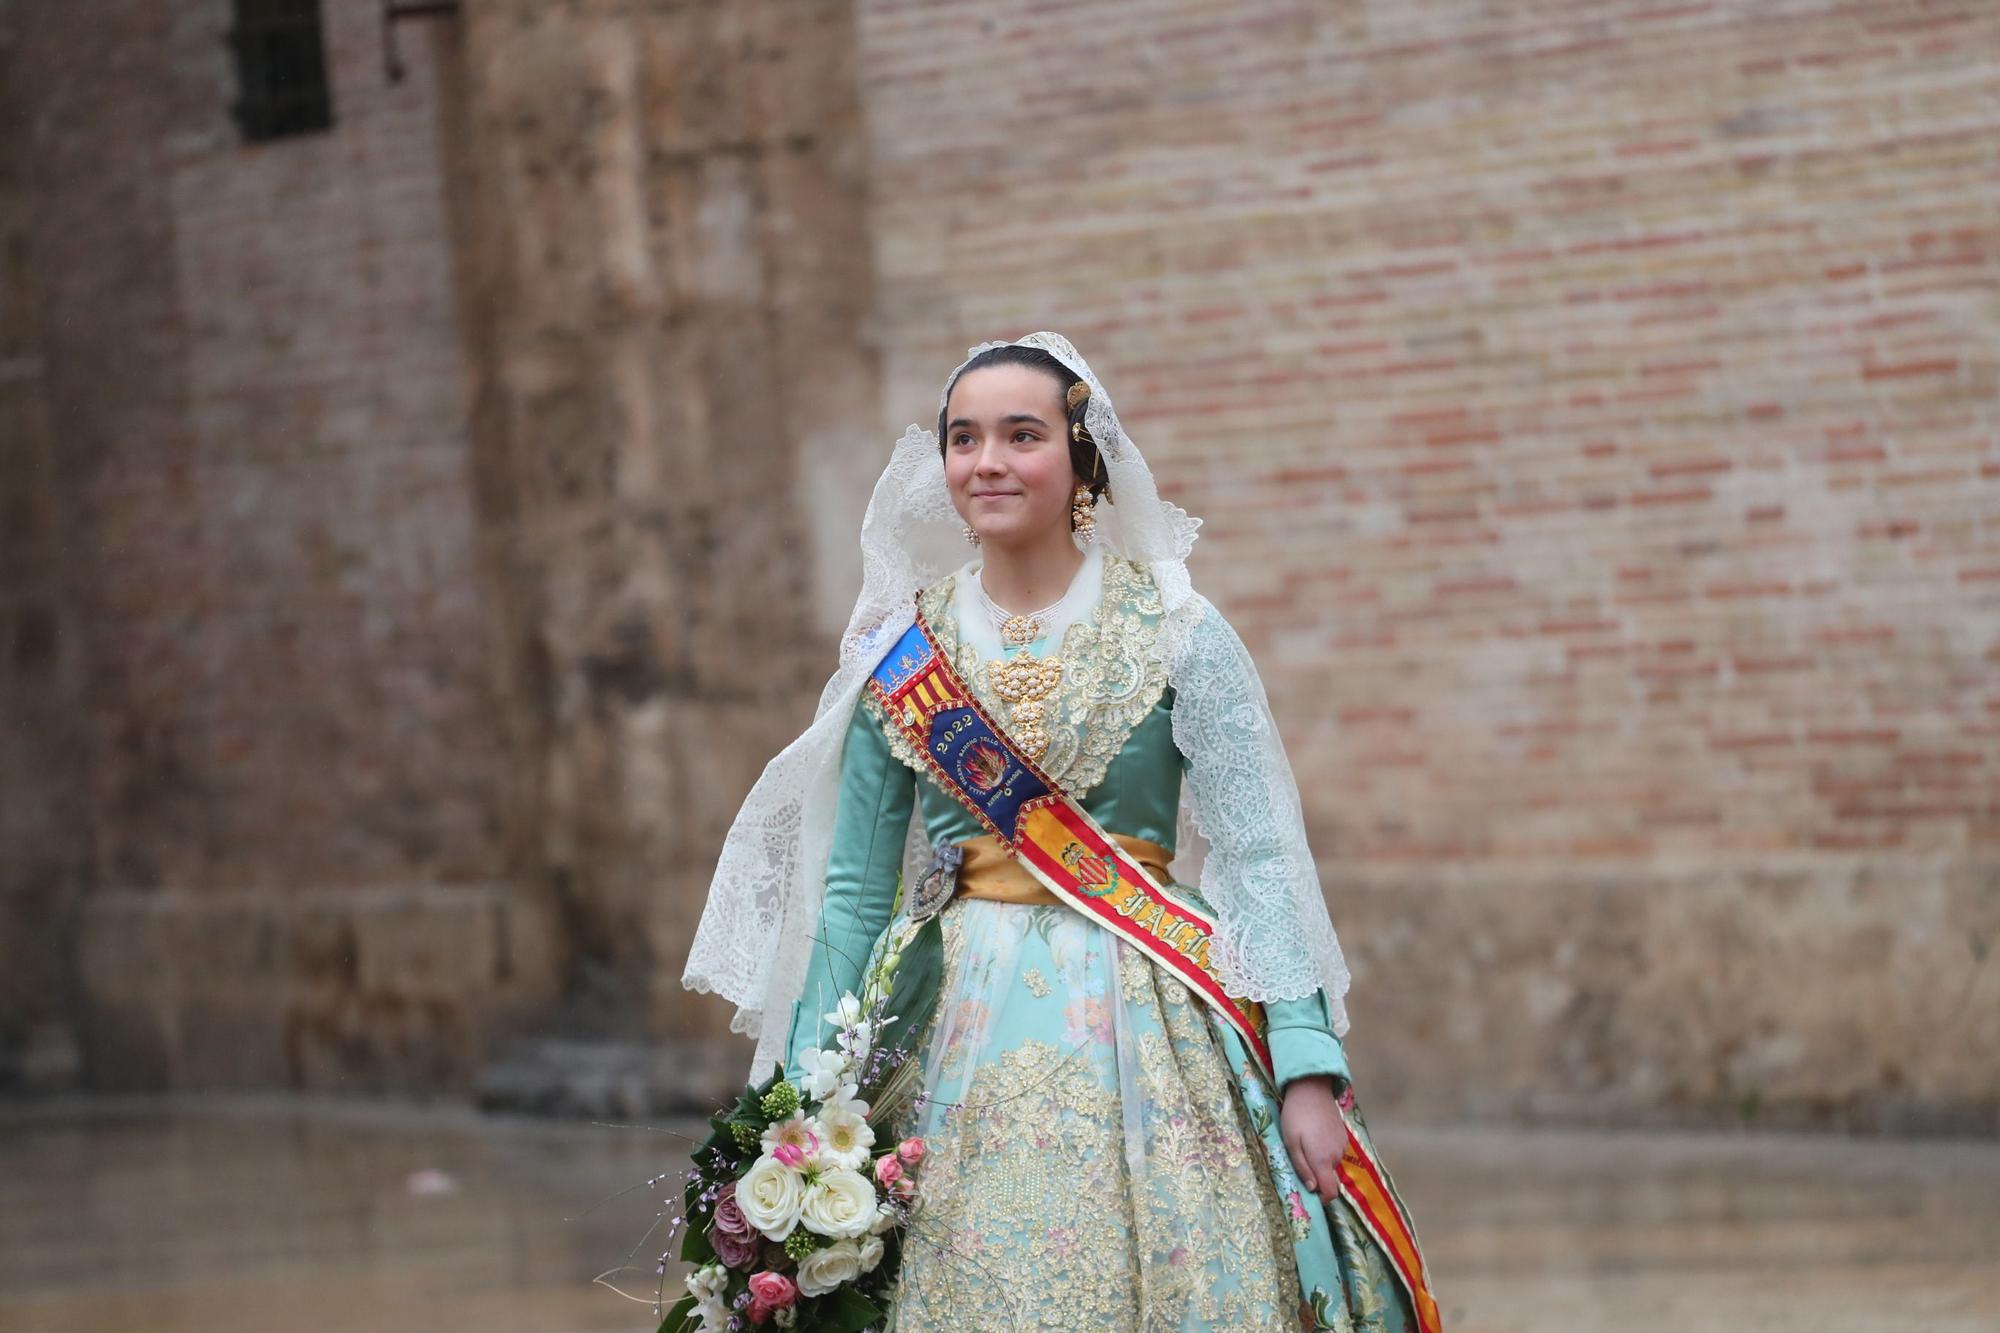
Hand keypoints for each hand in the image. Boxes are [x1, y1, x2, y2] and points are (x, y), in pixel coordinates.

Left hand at [1279, 1074, 1348, 1205]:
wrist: (1312, 1089)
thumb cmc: (1296, 1116)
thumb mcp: (1291, 1143)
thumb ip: (1302, 1167)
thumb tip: (1312, 1189)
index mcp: (1322, 1160)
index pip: (1331, 1192)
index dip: (1322, 1199)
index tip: (1310, 1196)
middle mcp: (1336, 1155)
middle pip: (1328, 1178)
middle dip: (1316, 1176)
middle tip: (1299, 1160)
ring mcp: (1342, 1145)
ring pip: (1331, 1164)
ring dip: (1319, 1161)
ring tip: (1304, 1144)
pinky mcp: (1343, 1136)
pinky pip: (1334, 1152)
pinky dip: (1325, 1150)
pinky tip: (1314, 1135)